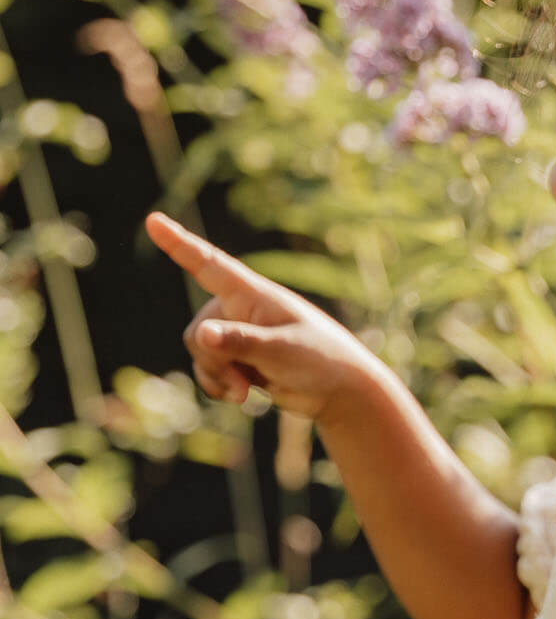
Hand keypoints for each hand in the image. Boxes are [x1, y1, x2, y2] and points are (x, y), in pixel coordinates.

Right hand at [145, 210, 384, 422]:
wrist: (339, 391)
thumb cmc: (320, 360)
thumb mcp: (281, 352)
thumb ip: (241, 342)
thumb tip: (200, 334)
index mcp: (253, 294)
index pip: (209, 265)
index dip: (179, 243)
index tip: (153, 221)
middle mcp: (239, 309)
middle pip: (197, 332)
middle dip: (212, 362)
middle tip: (242, 385)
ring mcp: (237, 334)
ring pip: (199, 352)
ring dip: (217, 377)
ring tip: (244, 394)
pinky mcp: (239, 358)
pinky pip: (208, 370)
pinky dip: (218, 385)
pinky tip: (239, 397)